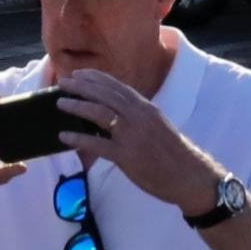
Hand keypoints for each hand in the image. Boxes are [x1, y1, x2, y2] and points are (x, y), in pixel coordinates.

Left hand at [52, 65, 221, 212]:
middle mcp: (138, 117)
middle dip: (81, 87)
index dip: (96, 78)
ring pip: (99, 113)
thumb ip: (138, 117)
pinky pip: (97, 145)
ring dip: (77, 106)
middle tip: (63, 82)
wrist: (190, 176)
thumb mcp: (157, 126)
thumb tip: (115, 112)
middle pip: (105, 95)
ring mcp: (132, 136)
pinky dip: (79, 139)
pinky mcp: (127, 156)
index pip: (117, 87)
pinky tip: (64, 137)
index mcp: (146, 108)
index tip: (80, 73)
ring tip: (59, 103)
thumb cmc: (173, 153)